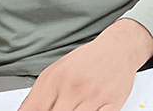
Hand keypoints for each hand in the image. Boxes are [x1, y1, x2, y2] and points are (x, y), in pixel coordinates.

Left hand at [18, 19, 152, 110]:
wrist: (118, 48)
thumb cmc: (87, 61)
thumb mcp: (55, 71)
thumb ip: (37, 95)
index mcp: (55, 80)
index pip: (34, 110)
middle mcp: (73, 88)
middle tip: (59, 109)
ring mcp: (93, 96)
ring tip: (73, 109)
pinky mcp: (112, 102)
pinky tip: (88, 110)